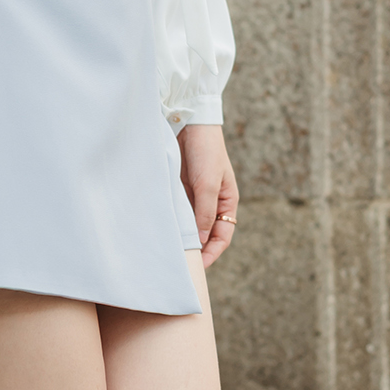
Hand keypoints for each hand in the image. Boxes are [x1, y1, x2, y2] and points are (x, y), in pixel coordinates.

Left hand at [178, 125, 237, 267]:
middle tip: (181, 263)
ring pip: (190, 224)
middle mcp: (211, 201)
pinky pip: (177, 211)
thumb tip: (203, 239)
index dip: (213, 252)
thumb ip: (205, 212)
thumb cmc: (206, 150)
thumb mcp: (208, 184)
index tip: (199, 266)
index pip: (223, 235)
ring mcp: (194, 196)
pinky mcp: (179, 189)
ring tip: (170, 250)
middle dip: (196, 248)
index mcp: (227, 201)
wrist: (188, 123)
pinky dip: (172, 222)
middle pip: (206, 233)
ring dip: (182, 236)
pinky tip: (162, 230)